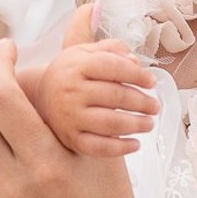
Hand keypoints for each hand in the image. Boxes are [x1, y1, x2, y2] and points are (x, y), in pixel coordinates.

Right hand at [35, 40, 159, 157]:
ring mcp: (69, 117)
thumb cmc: (71, 73)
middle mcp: (70, 91)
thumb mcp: (86, 52)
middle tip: (155, 106)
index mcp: (76, 65)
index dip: (137, 74)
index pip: (112, 67)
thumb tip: (135, 61)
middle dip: (142, 102)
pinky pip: (99, 147)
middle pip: (115, 96)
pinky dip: (120, 148)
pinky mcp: (70, 139)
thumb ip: (112, 49)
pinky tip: (136, 144)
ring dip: (136, 124)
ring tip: (149, 123)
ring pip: (110, 123)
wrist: (40, 96)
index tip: (152, 82)